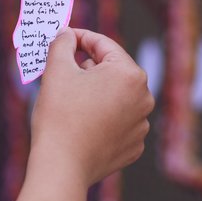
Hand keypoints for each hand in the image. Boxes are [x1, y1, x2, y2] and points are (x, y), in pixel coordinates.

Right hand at [29, 28, 153, 187]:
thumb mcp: (57, 69)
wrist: (62, 166)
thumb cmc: (59, 114)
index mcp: (130, 74)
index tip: (64, 38)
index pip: (104, 45)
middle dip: (89, 67)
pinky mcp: (133, 146)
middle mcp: (144, 98)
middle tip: (64, 69)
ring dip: (97, 92)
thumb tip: (67, 33)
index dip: (80, 38)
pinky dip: (103, 117)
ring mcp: (141, 125)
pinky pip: (118, 121)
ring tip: (72, 98)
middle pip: (113, 71)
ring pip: (117, 97)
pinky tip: (83, 122)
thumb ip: (63, 43)